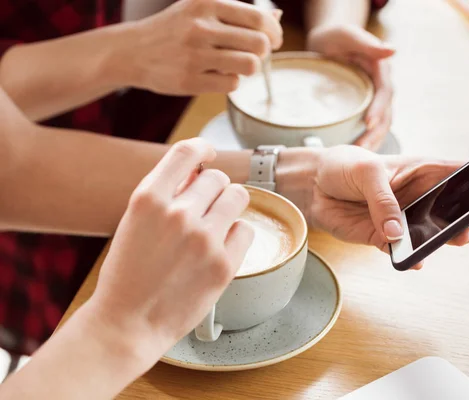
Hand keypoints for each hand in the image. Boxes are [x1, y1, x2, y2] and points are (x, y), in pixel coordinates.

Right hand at [89, 138, 253, 361]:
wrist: (127, 323)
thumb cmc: (128, 274)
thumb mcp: (134, 223)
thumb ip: (165, 194)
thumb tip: (199, 169)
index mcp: (148, 199)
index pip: (187, 152)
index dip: (202, 147)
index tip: (208, 155)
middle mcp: (178, 214)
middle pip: (218, 178)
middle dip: (212, 190)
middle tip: (202, 212)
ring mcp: (204, 239)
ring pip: (238, 196)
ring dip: (228, 207)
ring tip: (214, 227)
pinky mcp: (224, 264)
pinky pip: (245, 230)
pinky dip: (236, 236)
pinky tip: (218, 250)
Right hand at [120, 0, 282, 94]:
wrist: (132, 51)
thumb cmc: (175, 29)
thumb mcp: (202, 9)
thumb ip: (238, 12)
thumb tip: (276, 17)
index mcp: (207, 2)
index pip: (259, 18)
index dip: (274, 32)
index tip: (273, 39)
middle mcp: (201, 26)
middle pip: (260, 44)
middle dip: (264, 52)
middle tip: (255, 54)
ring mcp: (195, 54)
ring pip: (250, 65)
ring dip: (249, 68)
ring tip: (236, 64)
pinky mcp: (190, 80)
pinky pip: (232, 84)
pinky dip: (231, 81)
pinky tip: (218, 74)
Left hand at [279, 146, 468, 268]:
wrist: (313, 186)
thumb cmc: (344, 167)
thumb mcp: (366, 173)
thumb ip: (383, 200)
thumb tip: (397, 231)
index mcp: (418, 171)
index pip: (454, 174)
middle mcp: (415, 197)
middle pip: (449, 207)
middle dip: (467, 213)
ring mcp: (400, 219)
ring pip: (428, 232)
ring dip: (442, 237)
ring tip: (457, 239)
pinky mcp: (381, 237)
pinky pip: (399, 250)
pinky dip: (407, 256)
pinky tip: (414, 261)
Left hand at [307, 25, 393, 150]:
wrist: (326, 43)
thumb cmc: (335, 36)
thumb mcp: (347, 35)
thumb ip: (367, 43)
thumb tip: (392, 50)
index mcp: (381, 70)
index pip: (385, 93)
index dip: (379, 109)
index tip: (368, 123)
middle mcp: (381, 87)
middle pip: (385, 114)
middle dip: (376, 133)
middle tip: (362, 149)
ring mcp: (373, 100)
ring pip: (380, 125)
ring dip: (372, 142)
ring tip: (360, 158)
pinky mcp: (364, 109)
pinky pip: (368, 128)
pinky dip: (364, 141)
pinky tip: (354, 155)